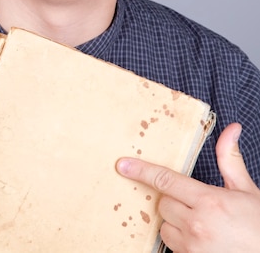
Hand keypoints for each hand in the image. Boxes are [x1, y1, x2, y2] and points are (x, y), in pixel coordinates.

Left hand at [116, 123, 259, 251]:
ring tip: (202, 224)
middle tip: (197, 204)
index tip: (123, 165)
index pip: (166, 181)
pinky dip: (181, 240)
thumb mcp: (247, 190)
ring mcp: (193, 248)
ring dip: (175, 222)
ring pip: (164, 227)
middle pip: (163, 203)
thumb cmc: (259, 226)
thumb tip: (231, 129)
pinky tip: (202, 239)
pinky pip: (172, 246)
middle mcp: (197, 225)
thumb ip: (230, 159)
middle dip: (174, 200)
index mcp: (209, 201)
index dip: (141, 171)